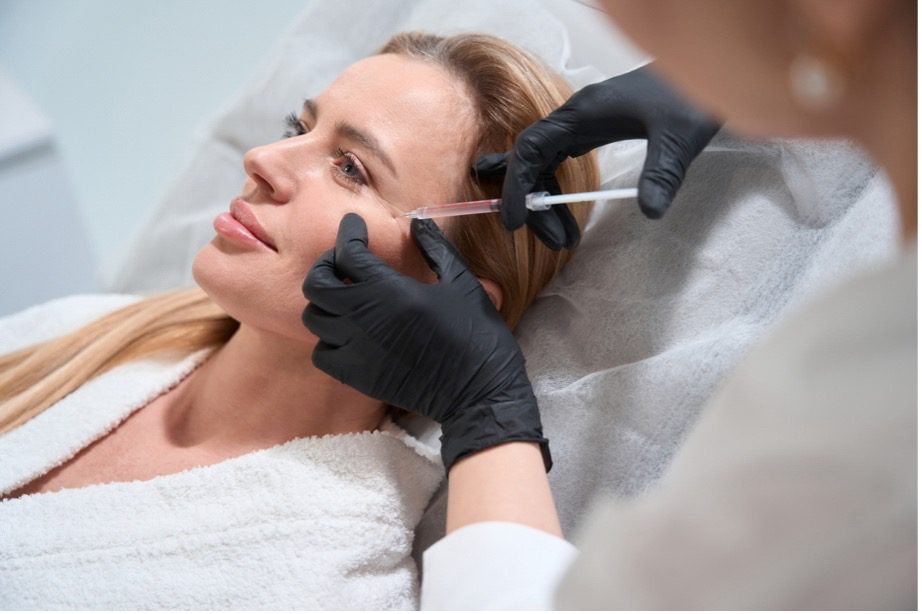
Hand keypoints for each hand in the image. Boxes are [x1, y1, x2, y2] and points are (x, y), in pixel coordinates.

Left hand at [302, 213, 549, 471]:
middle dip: (326, 266)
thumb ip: (435, 249)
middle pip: (317, 283)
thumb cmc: (476, 334)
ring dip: (325, 303)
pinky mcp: (356, 376)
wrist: (478, 392)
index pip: (348, 252)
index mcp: (391, 290)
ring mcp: (356, 349)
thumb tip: (417, 222)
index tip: (354, 226)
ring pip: (314, 317)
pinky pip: (321, 353)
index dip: (349, 232)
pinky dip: (327, 339)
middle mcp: (364, 317)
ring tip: (346, 298)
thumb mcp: (462, 283)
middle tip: (344, 263)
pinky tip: (348, 333)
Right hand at [477, 64, 720, 249]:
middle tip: (557, 241)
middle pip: (533, 161)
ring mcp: (584, 122)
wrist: (707, 67)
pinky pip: (561, 161)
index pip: (530, 148)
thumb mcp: (680, 137)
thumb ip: (662, 173)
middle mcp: (576, 116)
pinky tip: (568, 209)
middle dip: (536, 203)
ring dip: (548, 201)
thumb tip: (650, 212)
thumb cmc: (692, 95)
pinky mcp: (596, 129)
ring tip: (565, 236)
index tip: (516, 220)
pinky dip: (559, 189)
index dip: (518, 185)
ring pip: (546, 164)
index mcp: (583, 112)